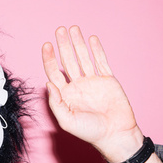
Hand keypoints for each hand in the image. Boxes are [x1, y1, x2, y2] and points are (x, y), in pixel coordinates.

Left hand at [42, 26, 153, 162]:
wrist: (115, 134)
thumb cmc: (90, 132)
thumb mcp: (67, 121)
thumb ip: (56, 103)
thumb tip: (48, 84)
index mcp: (66, 95)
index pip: (54, 72)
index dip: (49, 59)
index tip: (47, 45)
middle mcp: (77, 86)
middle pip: (67, 61)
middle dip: (63, 45)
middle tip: (59, 30)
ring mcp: (92, 82)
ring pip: (83, 58)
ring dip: (78, 43)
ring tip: (73, 29)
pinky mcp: (107, 80)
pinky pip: (101, 62)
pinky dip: (96, 50)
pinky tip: (91, 39)